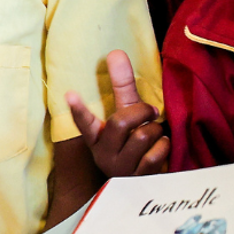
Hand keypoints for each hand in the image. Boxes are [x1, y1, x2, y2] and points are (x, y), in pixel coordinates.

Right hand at [68, 50, 168, 177]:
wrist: (145, 180)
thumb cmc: (133, 141)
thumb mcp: (127, 114)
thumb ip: (121, 85)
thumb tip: (115, 52)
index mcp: (96, 138)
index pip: (84, 123)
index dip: (78, 109)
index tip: (70, 93)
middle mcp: (104, 154)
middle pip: (119, 123)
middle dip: (141, 112)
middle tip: (151, 111)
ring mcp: (121, 168)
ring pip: (141, 136)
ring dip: (156, 130)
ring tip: (155, 134)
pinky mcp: (139, 178)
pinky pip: (156, 152)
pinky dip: (163, 145)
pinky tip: (160, 148)